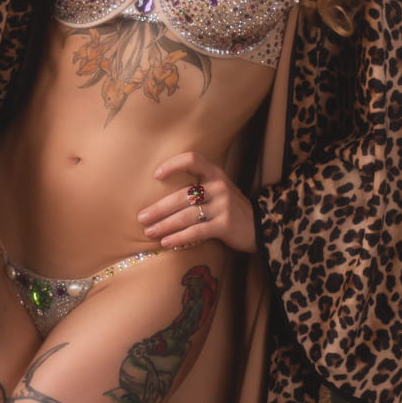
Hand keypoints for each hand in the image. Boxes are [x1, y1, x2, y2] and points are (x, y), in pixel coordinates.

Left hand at [138, 152, 256, 252]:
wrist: (259, 227)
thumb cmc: (229, 209)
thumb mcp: (218, 191)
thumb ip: (197, 188)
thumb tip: (160, 198)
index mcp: (215, 174)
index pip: (193, 159)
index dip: (174, 164)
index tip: (156, 175)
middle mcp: (219, 186)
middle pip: (182, 195)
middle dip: (159, 208)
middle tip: (141, 218)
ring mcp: (223, 205)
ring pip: (187, 215)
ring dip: (165, 225)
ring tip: (149, 232)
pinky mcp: (225, 224)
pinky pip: (197, 231)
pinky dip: (179, 237)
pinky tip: (166, 242)